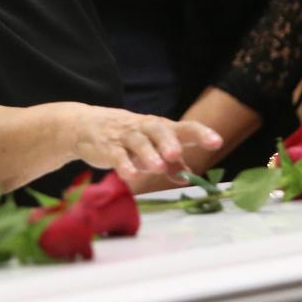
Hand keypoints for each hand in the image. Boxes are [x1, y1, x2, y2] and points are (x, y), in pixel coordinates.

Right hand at [68, 106, 221, 180]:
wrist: (84, 124)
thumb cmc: (125, 136)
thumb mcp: (151, 146)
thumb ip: (170, 162)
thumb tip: (188, 177)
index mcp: (160, 127)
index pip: (183, 128)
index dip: (201, 134)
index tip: (217, 142)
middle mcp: (144, 128)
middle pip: (159, 130)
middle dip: (168, 141)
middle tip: (176, 153)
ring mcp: (125, 137)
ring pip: (138, 142)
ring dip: (148, 154)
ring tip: (158, 168)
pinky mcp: (107, 147)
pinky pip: (116, 155)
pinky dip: (124, 165)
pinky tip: (131, 175)